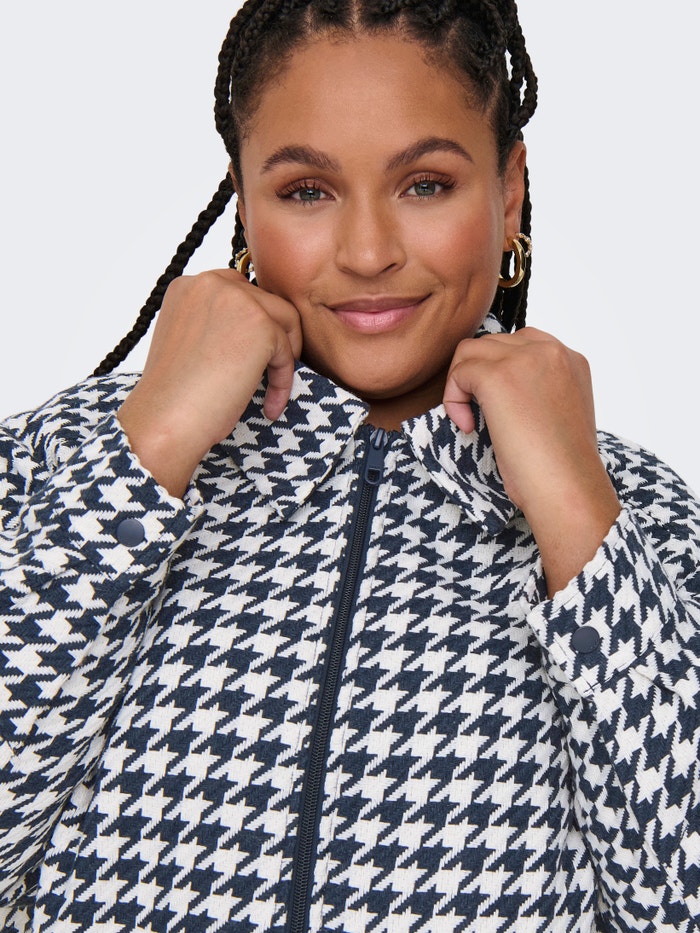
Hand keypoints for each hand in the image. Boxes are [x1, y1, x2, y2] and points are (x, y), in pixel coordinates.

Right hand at [117, 269, 301, 497]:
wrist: (165, 419)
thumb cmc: (174, 395)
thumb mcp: (190, 344)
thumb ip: (215, 325)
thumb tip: (249, 332)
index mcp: (188, 286)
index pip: (238, 291)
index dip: (252, 323)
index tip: (253, 352)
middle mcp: (211, 284)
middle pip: (265, 301)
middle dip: (274, 336)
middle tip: (271, 370)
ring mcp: (236, 299)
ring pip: (285, 320)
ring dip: (284, 355)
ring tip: (273, 388)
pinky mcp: (260, 324)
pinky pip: (287, 350)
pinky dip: (282, 380)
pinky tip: (270, 406)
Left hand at [443, 327, 620, 594]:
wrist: (568, 486)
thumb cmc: (563, 466)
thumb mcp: (559, 413)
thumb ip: (540, 390)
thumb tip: (505, 392)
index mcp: (571, 359)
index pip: (520, 342)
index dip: (500, 371)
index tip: (501, 408)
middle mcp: (550, 350)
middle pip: (492, 343)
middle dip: (478, 376)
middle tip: (481, 415)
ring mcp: (524, 358)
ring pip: (470, 351)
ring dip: (462, 384)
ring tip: (472, 420)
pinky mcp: (498, 375)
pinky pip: (459, 372)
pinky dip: (454, 399)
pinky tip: (468, 426)